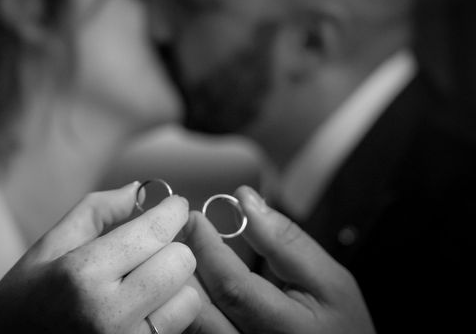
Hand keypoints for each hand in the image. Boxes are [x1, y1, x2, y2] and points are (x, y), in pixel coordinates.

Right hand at [0, 182, 200, 333]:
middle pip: (180, 262)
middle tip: (153, 246)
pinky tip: (144, 306)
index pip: (154, 232)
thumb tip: (137, 190)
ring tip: (146, 281)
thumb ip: (95, 211)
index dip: (173, 211)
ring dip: (174, 283)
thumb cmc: (24, 300)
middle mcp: (108, 313)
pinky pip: (179, 326)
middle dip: (171, 246)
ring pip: (188, 297)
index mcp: (82, 273)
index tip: (174, 206)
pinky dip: (169, 310)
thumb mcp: (47, 246)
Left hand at [183, 185, 374, 333]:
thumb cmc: (342, 326)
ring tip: (179, 252)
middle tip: (178, 232)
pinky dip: (188, 303)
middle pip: (200, 309)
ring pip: (191, 323)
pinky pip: (195, 331)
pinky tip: (188, 280)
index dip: (207, 247)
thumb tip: (245, 200)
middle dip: (184, 265)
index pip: (231, 287)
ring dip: (181, 284)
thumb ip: (286, 241)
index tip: (195, 218)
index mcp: (285, 329)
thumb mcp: (331, 280)